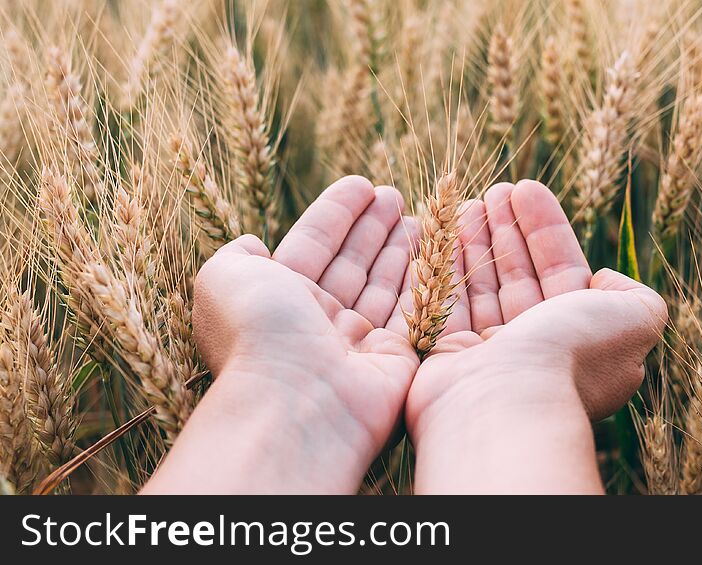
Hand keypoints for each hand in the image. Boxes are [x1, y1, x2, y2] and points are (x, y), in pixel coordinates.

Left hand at [144, 176, 417, 493]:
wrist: (298, 400)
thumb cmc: (259, 332)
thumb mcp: (224, 276)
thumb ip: (238, 254)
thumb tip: (253, 243)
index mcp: (279, 298)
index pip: (314, 244)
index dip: (337, 213)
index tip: (362, 185)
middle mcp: (317, 320)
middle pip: (351, 262)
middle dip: (373, 227)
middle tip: (395, 195)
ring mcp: (357, 343)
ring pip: (383, 285)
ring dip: (400, 248)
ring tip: (420, 216)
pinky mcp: (395, 360)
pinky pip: (412, 312)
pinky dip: (423, 282)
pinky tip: (433, 253)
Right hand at [403, 180, 666, 492]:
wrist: (505, 403)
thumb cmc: (571, 356)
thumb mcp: (636, 320)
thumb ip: (638, 296)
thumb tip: (605, 280)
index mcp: (578, 337)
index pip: (562, 271)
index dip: (545, 228)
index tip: (525, 188)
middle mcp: (535, 348)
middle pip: (519, 275)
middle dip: (507, 230)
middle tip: (492, 190)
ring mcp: (489, 355)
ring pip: (481, 286)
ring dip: (476, 242)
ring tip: (465, 203)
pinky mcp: (447, 357)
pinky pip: (446, 303)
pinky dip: (445, 268)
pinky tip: (442, 234)